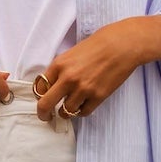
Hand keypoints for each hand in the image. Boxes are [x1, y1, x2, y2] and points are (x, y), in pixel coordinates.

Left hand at [35, 15, 160, 120]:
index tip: (42, 99)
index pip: (39, 88)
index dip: (39, 96)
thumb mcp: (72, 53)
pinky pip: (83, 112)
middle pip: (46, 105)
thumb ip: (60, 69)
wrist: (122, 45)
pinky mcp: (98, 96)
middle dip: (43, 113)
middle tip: (46, 116)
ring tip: (69, 108)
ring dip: (65, 112)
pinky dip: (81, 111)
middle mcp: (68, 78)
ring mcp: (83, 89)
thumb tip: (52, 85)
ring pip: (66, 112)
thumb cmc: (98, 45)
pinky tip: (84, 104)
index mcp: (59, 65)